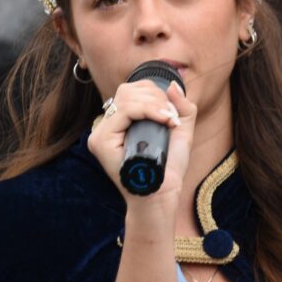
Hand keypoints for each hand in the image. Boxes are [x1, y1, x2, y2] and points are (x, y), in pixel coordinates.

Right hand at [88, 80, 196, 210]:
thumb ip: (181, 107)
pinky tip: (164, 120)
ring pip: (126, 98)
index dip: (155, 93)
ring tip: (170, 120)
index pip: (132, 90)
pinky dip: (148, 110)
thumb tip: (170, 84)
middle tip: (172, 118)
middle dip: (156, 97)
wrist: (161, 197)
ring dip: (155, 104)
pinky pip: (124, 111)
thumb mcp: (181, 132)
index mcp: (120, 121)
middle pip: (128, 90)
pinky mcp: (100, 141)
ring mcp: (100, 133)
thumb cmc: (168, 168)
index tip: (172, 113)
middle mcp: (106, 125)